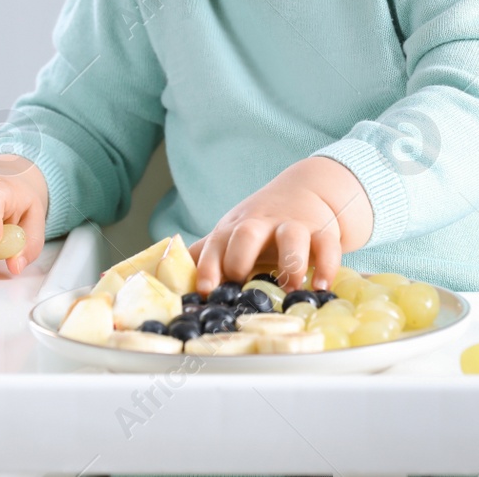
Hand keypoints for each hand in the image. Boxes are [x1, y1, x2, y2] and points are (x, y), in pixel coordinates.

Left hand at [189, 157, 372, 292]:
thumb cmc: (259, 224)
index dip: (208, 267)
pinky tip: (323, 287)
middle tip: (242, 280)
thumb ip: (201, 257)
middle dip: (241, 256)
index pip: (215, 245)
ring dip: (291, 262)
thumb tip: (151, 276)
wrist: (305, 189)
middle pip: (247, 233)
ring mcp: (293, 226)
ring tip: (291, 287)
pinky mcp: (322, 231)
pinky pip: (327, 245)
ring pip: (292, 237)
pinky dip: (327, 266)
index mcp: (233, 230)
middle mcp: (261, 225)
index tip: (205, 289)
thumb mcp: (229, 235)